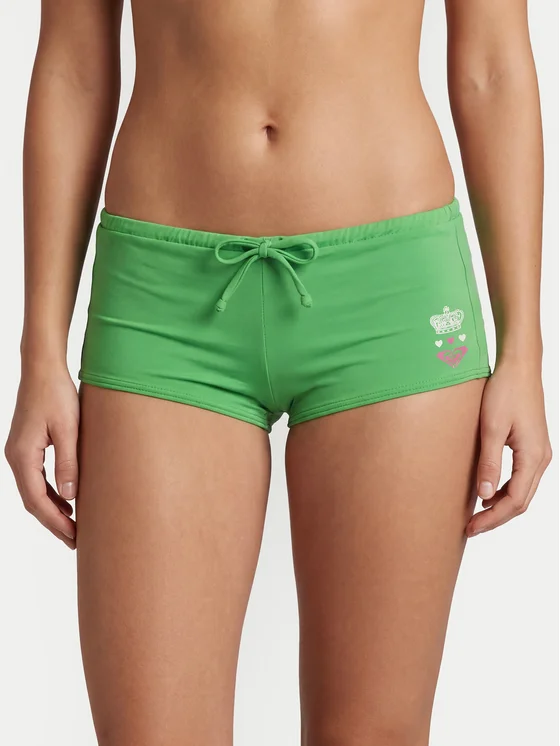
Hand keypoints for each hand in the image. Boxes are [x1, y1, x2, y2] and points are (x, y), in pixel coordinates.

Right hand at [5, 367, 78, 548]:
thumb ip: (69, 463)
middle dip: (53, 522)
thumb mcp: (69, 429)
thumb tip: (71, 497)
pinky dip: (50, 493)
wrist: (43, 369)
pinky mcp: (26, 446)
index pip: (37, 500)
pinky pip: (35, 478)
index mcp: (22, 455)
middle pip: (32, 501)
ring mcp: (18, 452)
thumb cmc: (56, 394)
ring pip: (33, 491)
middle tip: (75, 540)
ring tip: (74, 526)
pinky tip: (67, 500)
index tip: (74, 536)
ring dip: (52, 509)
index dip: (55, 521)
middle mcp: (15, 457)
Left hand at [467, 362, 551, 536]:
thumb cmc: (505, 392)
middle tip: (470, 527)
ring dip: (500, 506)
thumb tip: (483, 495)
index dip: (492, 518)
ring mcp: (538, 453)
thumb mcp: (491, 428)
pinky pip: (521, 478)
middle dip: (496, 517)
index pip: (515, 501)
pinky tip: (486, 492)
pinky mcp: (531, 446)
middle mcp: (541, 458)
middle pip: (521, 501)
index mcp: (533, 457)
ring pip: (522, 491)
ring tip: (475, 514)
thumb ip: (489, 462)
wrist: (519, 367)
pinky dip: (504, 490)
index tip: (471, 527)